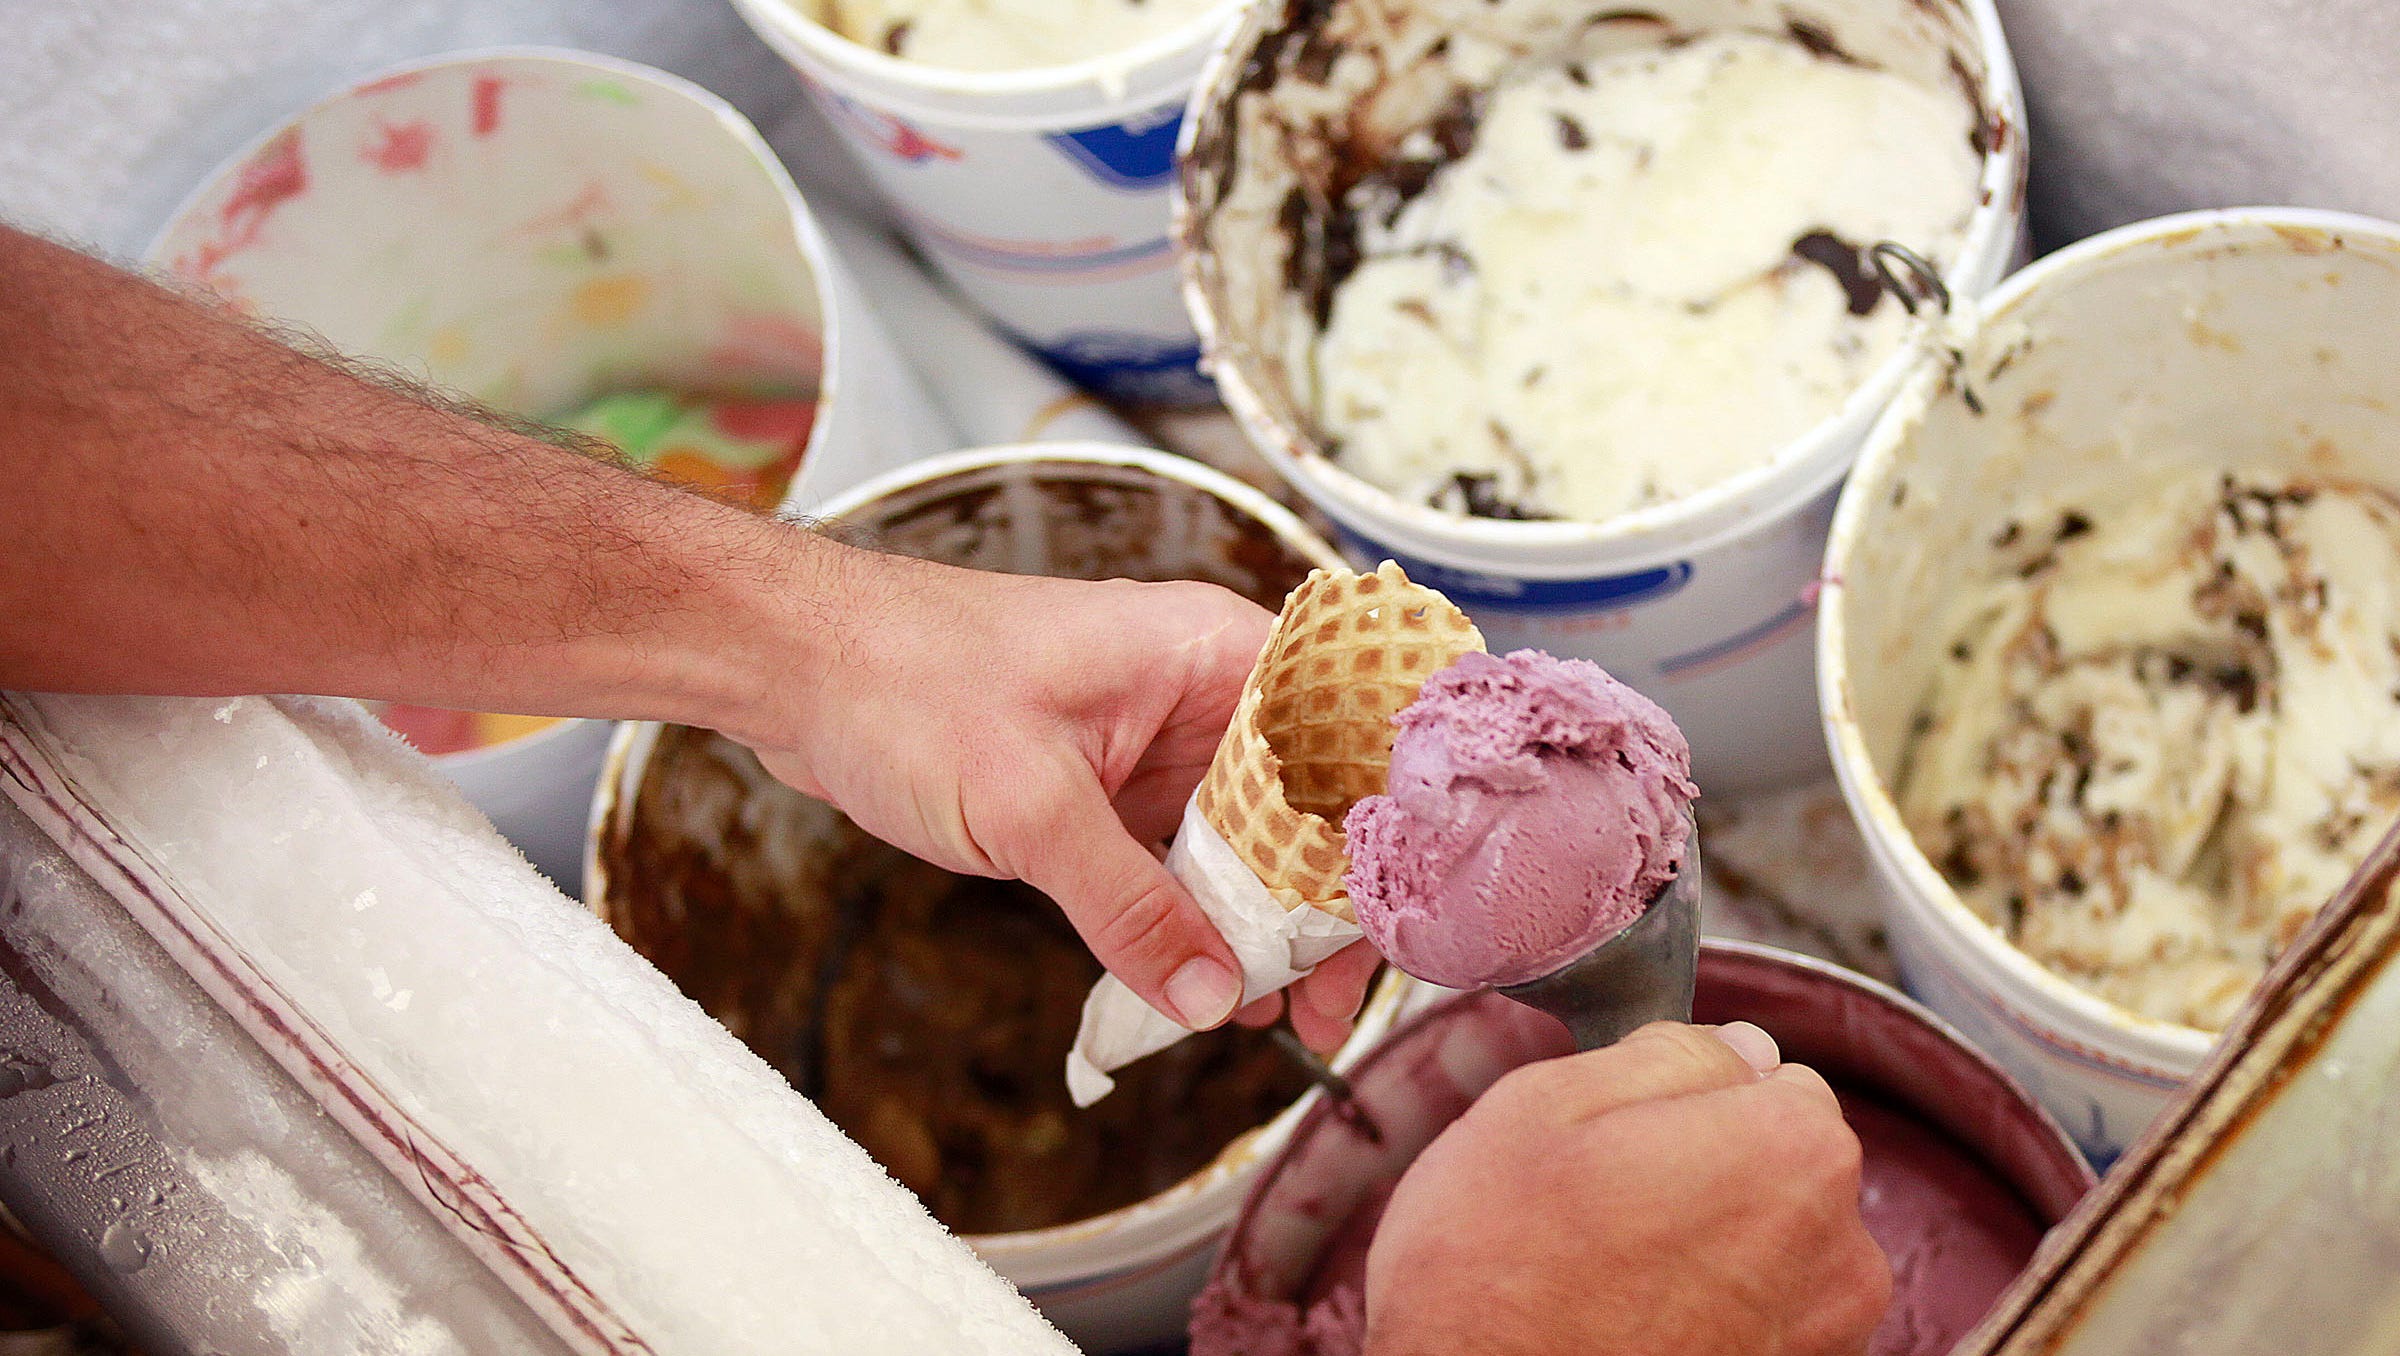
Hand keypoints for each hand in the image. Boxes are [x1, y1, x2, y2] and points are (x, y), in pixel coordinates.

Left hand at [743, 549, 1376, 1048]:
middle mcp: (1195, 694)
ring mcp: (1150, 742)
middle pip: (1300, 807)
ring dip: (1251, 925)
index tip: (1374, 928)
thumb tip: (1207, 992)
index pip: (1340, 742)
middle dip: (1314, 909)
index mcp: (1208, 654)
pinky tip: (1198, 987)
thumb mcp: (1030, 804)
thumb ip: (1126, 906)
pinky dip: (1188, 920)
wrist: (793, 662)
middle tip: (1321, 1005)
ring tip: (1268, 1014)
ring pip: (1239, 842)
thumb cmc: (904, 678)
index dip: (1370, 835)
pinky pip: (1174, 860)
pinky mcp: (1102, 786)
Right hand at [1364, 1022, 1890, 1355]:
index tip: (1616, 1137)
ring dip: (1706, 1248)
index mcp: (1792, 1149)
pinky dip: (1708, 1317)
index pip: (1764, 1070)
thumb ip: (1662, 1053)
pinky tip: (1630, 1329)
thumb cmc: (1492, 1284)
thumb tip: (1733, 1048)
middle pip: (1776, 1159)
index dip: (1680, 1095)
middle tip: (1598, 1208)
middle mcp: (1839, 1248)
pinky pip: (1757, 1316)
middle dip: (1703, 1168)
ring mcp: (1825, 1336)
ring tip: (1607, 1279)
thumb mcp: (1541, 1106)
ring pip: (1767, 1243)